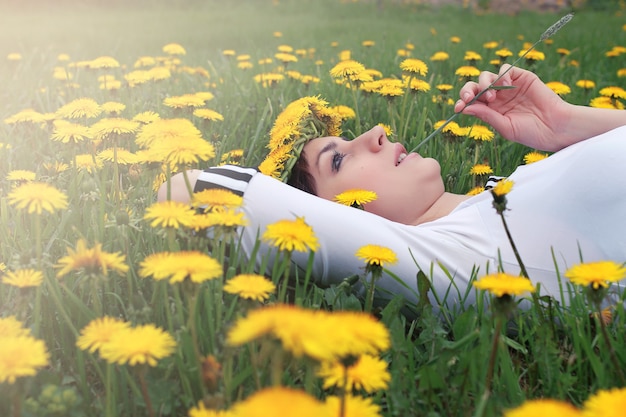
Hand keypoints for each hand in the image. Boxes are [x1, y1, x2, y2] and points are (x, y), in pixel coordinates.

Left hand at [454, 64, 572, 151]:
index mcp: (490, 111)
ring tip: (491, 97)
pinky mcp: (521, 77)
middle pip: (475, 87)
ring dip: (484, 84)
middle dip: (468, 90)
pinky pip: (505, 69)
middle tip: (469, 98)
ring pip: (487, 76)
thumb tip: (465, 108)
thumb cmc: (530, 132)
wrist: (555, 127)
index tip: (458, 107)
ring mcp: (508, 87)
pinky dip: (500, 74)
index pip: (471, 102)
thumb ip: (486, 115)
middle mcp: (497, 98)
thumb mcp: (505, 126)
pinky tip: (503, 85)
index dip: (462, 102)